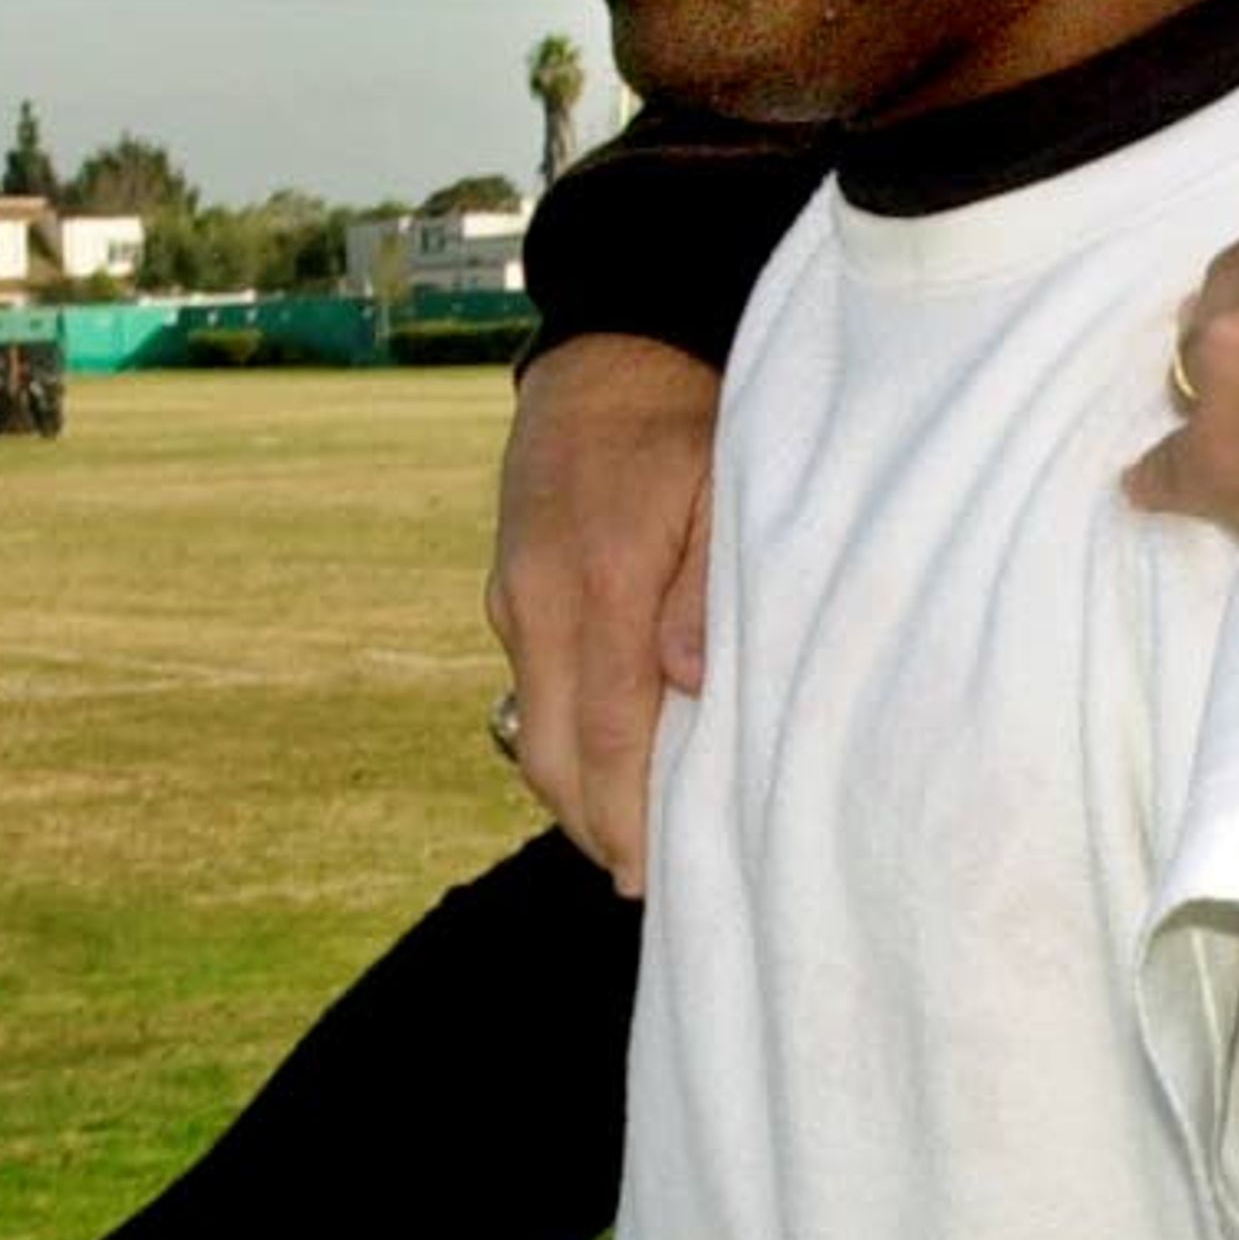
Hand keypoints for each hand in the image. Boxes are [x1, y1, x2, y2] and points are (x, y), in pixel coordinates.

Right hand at [488, 336, 722, 894]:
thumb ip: (710, 590)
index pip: (604, 734)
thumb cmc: (692, 425)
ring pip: (534, 730)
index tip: (653, 880)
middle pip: (552, 754)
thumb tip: (685, 686)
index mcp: (598, 579)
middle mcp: (539, 598)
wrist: (610, 356)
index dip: (626, 817)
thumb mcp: (727, 491)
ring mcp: (514, 598)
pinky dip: (569, 740)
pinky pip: (534, 690)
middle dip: (597, 828)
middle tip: (648, 883)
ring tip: (634, 841)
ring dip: (577, 793)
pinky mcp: (510, 594)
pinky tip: (616, 764)